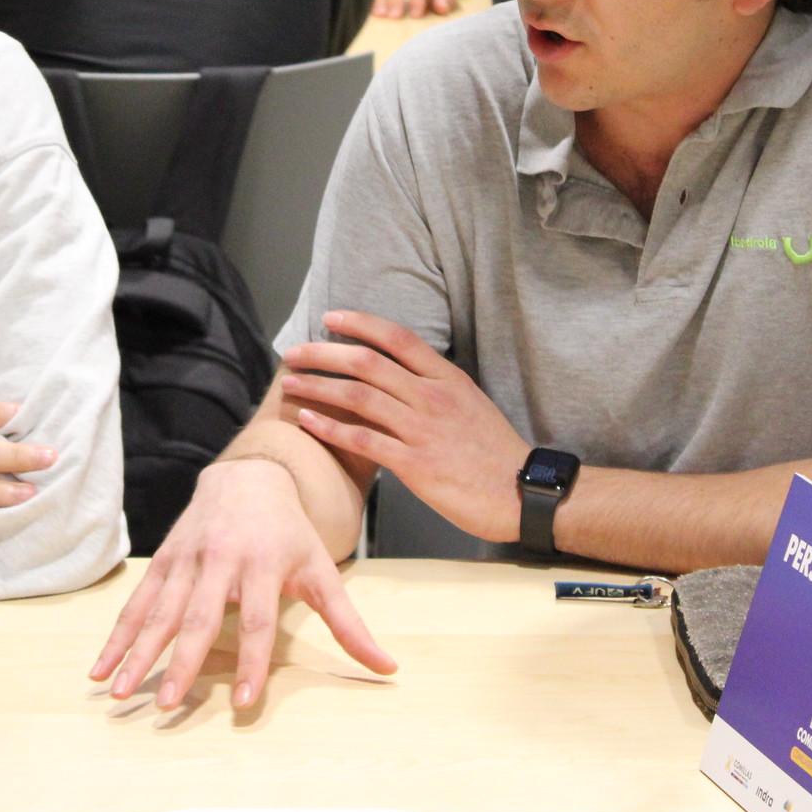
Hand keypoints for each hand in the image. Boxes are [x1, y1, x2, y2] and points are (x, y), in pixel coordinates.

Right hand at [89, 458, 394, 711]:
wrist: (249, 475)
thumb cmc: (289, 531)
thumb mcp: (322, 569)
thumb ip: (348, 623)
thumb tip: (388, 667)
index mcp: (263, 563)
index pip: (259, 621)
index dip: (254, 663)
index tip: (245, 703)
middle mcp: (221, 559)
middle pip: (201, 618)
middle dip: (182, 662)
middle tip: (167, 704)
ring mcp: (187, 557)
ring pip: (160, 610)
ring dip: (138, 652)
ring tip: (119, 691)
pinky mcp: (164, 558)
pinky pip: (138, 600)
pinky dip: (118, 633)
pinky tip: (101, 667)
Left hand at [279, 310, 529, 544]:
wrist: (522, 493)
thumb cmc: (495, 452)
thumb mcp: (470, 404)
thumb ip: (435, 388)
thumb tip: (400, 378)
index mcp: (447, 379)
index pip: (397, 338)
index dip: (360, 324)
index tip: (330, 318)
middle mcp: (432, 397)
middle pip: (367, 363)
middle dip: (324, 353)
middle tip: (294, 353)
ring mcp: (422, 430)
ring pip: (359, 397)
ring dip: (318, 387)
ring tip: (290, 383)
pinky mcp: (414, 465)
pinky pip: (363, 440)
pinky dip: (330, 428)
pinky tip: (307, 420)